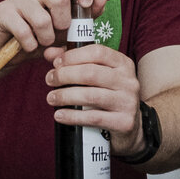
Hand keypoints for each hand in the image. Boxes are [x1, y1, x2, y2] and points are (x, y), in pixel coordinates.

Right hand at [0, 0, 105, 65]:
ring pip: (42, 20)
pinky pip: (24, 32)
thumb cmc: (44, 38)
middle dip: (63, 25)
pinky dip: (30, 46)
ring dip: (46, 39)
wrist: (12, 54)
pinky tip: (28, 46)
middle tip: (56, 34)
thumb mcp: (69, 30)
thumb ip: (87, 16)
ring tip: (41, 42)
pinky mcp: (2, 10)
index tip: (86, 4)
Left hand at [42, 42, 142, 156]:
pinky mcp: (124, 122)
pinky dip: (72, 116)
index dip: (73, 56)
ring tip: (51, 98)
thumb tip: (49, 53)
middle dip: (65, 75)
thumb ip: (74, 61)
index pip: (97, 52)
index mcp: (123, 64)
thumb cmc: (108, 95)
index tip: (57, 63)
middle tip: (50, 80)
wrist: (129, 126)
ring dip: (65, 96)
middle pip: (91, 73)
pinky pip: (93, 118)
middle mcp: (128, 81)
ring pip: (90, 96)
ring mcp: (128, 102)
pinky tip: (59, 115)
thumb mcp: (97, 75)